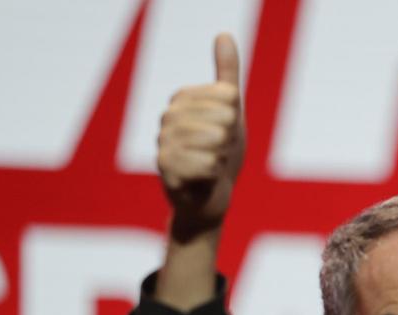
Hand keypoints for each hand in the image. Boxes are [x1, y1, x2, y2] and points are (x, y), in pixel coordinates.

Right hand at [157, 32, 244, 239]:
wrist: (211, 197)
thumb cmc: (221, 152)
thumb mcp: (231, 111)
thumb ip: (227, 74)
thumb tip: (223, 34)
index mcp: (182, 98)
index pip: (228, 96)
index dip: (235, 120)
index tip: (224, 132)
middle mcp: (167, 116)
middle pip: (224, 119)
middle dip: (229, 141)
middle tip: (219, 152)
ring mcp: (163, 142)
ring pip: (215, 142)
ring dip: (222, 158)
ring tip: (211, 164)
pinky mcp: (165, 170)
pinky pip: (207, 165)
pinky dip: (214, 175)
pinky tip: (204, 178)